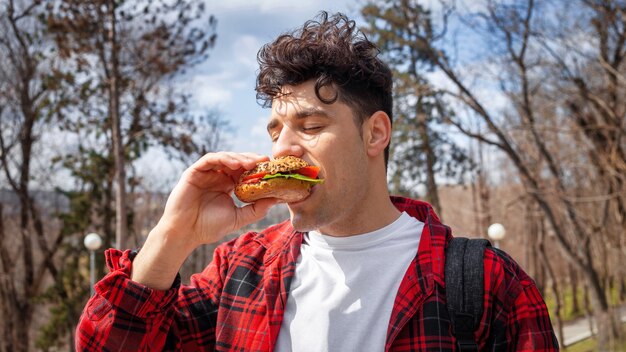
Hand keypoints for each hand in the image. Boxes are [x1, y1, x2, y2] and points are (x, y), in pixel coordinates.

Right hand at [154, 152, 276, 248]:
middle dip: (251, 160)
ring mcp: (206, 173)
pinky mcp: (194, 172)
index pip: (245, 171)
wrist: (185, 233)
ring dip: (239, 158)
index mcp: (228, 185)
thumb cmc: (208, 227)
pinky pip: (210, 159)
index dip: (258, 168)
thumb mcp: (238, 218)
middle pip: (237, 161)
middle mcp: (218, 176)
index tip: (272, 169)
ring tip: (251, 163)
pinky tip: (235, 164)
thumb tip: (276, 200)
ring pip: (225, 157)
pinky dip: (223, 158)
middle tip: (265, 162)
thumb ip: (256, 209)